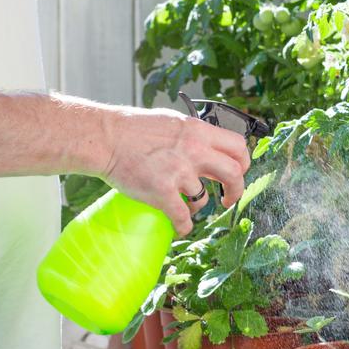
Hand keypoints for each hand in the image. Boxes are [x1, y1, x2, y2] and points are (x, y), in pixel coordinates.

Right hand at [99, 107, 251, 236]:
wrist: (106, 138)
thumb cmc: (132, 129)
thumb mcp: (171, 121)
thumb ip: (191, 134)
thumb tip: (206, 145)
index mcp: (198, 130)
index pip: (237, 146)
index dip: (242, 163)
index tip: (237, 173)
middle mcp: (194, 150)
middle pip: (234, 173)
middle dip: (235, 191)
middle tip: (228, 199)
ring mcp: (179, 171)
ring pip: (204, 198)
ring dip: (196, 206)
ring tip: (184, 205)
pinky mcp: (162, 191)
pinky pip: (183, 217)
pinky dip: (183, 226)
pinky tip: (179, 227)